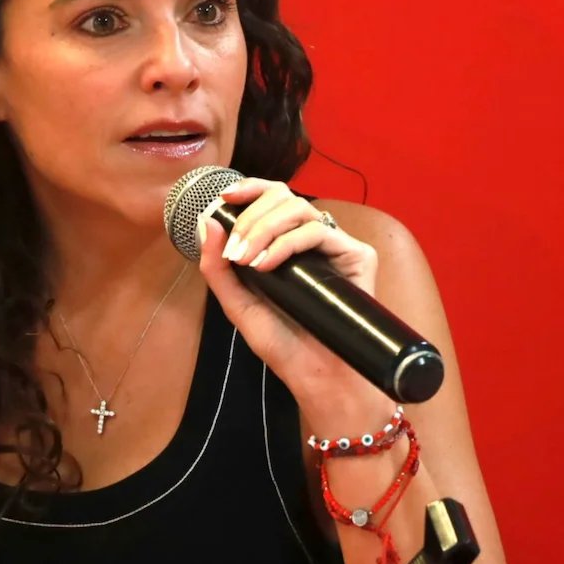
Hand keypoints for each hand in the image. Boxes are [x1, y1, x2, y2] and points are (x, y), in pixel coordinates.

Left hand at [197, 179, 381, 408]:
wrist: (315, 374)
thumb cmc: (282, 343)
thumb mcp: (237, 304)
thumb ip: (217, 268)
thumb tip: (206, 222)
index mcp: (284, 244)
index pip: (271, 199)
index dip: (250, 188)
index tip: (224, 197)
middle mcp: (311, 240)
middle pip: (283, 198)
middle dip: (250, 217)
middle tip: (235, 249)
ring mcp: (335, 246)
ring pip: (300, 208)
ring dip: (264, 227)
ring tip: (247, 259)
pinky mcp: (357, 256)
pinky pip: (320, 230)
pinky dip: (287, 242)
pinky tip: (267, 264)